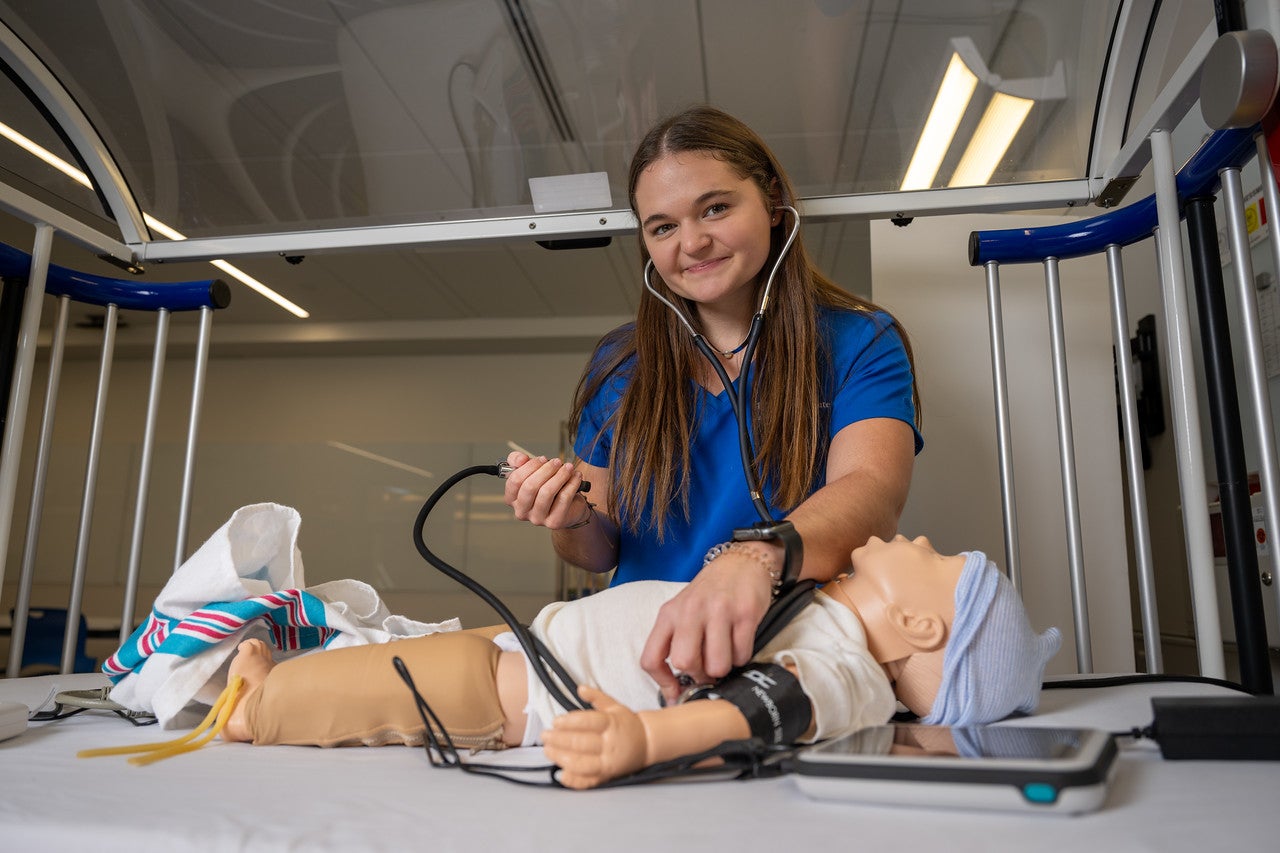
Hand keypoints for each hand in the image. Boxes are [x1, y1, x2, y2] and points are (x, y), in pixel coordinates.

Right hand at [502, 451, 589, 529]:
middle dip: (546, 470)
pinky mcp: (554, 522)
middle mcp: (521, 511)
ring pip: (547, 492)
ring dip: (560, 475)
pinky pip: (563, 498)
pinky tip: (576, 476)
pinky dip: (571, 484)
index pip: (515, 481)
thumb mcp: (531, 470)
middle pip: (530, 487)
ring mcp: (537, 519)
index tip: (542, 458)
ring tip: (568, 468)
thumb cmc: (547, 486)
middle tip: (557, 462)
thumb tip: (520, 459)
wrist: (569, 506)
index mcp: (512, 499)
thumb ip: (518, 460)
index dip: (529, 466)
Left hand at [541, 686, 647, 788]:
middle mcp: (610, 744)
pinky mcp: (607, 777)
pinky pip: (589, 782)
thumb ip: (596, 697)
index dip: (570, 722)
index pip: (588, 722)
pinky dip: (574, 781)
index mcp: (612, 724)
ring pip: (582, 764)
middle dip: (559, 740)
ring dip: (562, 758)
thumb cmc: (627, 724)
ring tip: (548, 751)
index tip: (555, 721)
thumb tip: (580, 688)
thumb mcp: (615, 706)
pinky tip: (561, 774)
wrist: (647, 744)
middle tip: (544, 736)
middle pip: (581, 743)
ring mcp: (608, 763)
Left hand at [639, 549, 775, 704]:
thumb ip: (675, 643)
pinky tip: (739, 641)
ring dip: (724, 668)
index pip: (651, 659)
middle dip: (699, 675)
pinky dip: (741, 656)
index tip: (677, 692)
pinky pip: (742, 655)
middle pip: (685, 663)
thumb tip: (676, 693)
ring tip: (725, 652)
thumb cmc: (709, 594)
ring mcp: (718, 611)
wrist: (741, 563)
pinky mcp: (745, 614)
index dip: (663, 684)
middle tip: (708, 668)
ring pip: (717, 665)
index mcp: (669, 614)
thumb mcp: (682, 611)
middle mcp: (690, 611)